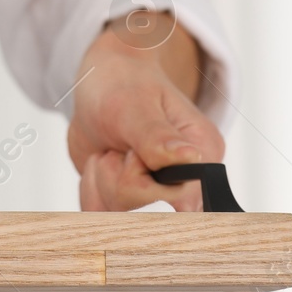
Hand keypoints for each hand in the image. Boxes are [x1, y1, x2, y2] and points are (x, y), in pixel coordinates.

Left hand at [67, 12, 223, 211]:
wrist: (101, 79)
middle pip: (143, 210)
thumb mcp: (134, 105)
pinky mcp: (128, 198)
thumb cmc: (123, 83)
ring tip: (111, 145)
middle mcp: (184, 180)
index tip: (131, 153)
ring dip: (100, 175)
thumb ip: (157, 137)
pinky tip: (100, 158)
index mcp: (201, 154)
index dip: (145, 183)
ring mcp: (155, 191)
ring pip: (116, 212)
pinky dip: (90, 184)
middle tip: (120, 142)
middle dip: (116, 175)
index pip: (183, 199)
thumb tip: (190, 158)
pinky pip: (100, 211)